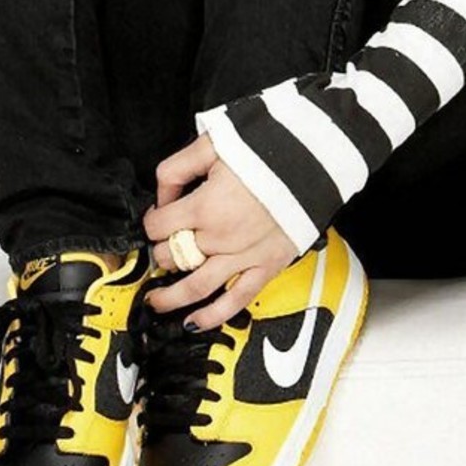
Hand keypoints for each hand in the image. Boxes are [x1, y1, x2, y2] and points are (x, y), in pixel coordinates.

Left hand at [143, 134, 298, 329]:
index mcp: (206, 205)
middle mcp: (222, 236)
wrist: (314, 157)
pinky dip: (214, 315)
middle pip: (172, 256)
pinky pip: (236, 300)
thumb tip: (162, 195)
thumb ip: (177, 168)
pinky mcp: (267, 265)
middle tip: (161, 248)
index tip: (157, 217)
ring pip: (196, 287)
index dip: (152, 220)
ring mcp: (245, 255)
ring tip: (156, 300)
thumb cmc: (268, 148)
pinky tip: (195, 321)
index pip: (159, 226)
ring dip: (170, 297)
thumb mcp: (213, 144)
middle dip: (161, 252)